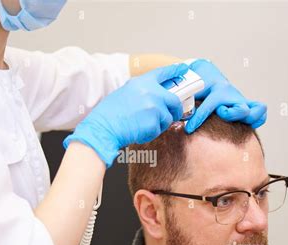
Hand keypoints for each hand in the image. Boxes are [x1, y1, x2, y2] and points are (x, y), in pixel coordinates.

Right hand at [63, 63, 188, 167]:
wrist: (104, 127)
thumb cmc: (110, 113)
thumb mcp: (125, 92)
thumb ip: (143, 92)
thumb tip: (157, 98)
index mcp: (142, 82)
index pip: (163, 73)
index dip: (175, 70)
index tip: (184, 69)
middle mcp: (151, 92)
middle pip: (174, 99)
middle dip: (175, 109)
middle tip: (173, 115)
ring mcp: (154, 107)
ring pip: (168, 117)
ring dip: (160, 123)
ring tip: (143, 124)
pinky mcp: (155, 122)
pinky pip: (160, 129)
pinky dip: (152, 132)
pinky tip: (139, 130)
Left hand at [184, 59, 266, 132]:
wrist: (204, 72)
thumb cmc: (194, 83)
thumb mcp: (187, 88)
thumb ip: (182, 99)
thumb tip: (175, 113)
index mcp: (215, 89)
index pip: (209, 106)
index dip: (198, 119)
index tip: (189, 129)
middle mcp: (230, 93)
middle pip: (240, 108)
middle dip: (232, 115)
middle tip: (221, 114)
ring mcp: (239, 98)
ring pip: (254, 110)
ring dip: (247, 118)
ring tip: (237, 122)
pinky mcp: (245, 102)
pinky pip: (260, 110)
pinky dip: (257, 118)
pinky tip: (246, 124)